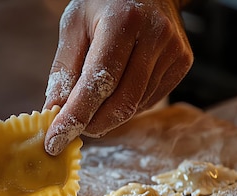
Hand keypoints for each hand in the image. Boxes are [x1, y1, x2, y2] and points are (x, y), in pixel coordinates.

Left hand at [43, 0, 192, 154]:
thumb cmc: (106, 4)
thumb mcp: (74, 24)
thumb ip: (64, 70)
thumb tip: (54, 113)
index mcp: (122, 21)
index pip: (98, 82)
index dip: (75, 116)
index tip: (54, 141)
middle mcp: (154, 36)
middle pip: (122, 102)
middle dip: (93, 124)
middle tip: (72, 130)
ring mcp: (173, 52)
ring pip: (135, 106)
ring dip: (109, 114)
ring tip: (94, 100)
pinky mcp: (182, 64)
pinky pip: (149, 100)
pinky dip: (127, 105)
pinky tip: (119, 88)